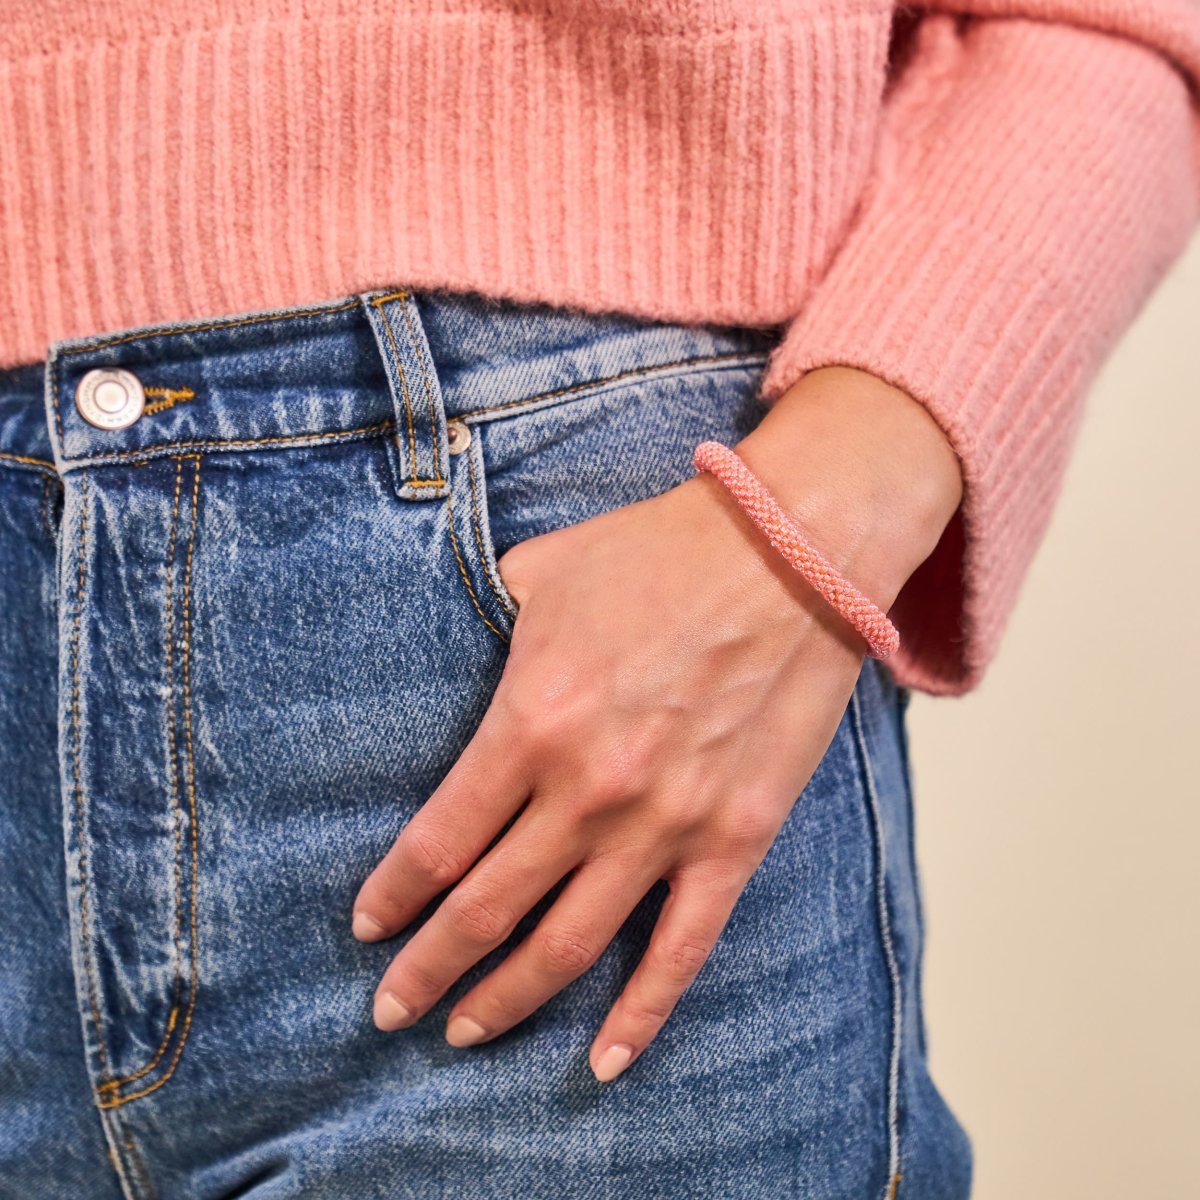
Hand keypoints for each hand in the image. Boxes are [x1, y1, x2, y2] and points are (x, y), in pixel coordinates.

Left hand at [351, 366, 962, 1081]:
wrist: (790, 552)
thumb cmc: (662, 554)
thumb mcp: (545, 573)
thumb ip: (490, 625)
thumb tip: (464, 648)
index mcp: (531, 724)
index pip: (437, 842)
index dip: (393, 897)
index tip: (368, 928)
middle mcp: (588, 791)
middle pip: (486, 909)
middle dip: (428, 969)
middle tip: (392, 1008)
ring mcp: (665, 824)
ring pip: (567, 944)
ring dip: (507, 998)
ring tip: (465, 1031)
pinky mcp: (733, 838)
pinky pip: (680, 948)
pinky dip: (640, 1015)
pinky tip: (602, 1059)